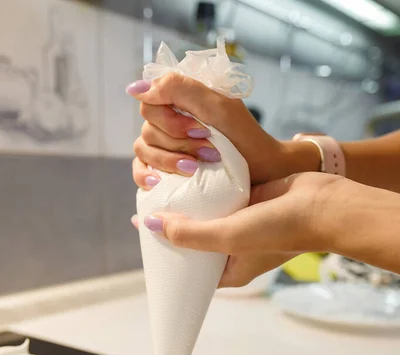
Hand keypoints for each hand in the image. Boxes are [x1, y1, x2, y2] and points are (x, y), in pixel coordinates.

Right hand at [126, 73, 290, 186]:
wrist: (260, 169)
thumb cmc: (243, 135)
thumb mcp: (217, 105)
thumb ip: (179, 88)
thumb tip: (135, 88)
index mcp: (177, 99)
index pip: (149, 102)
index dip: (169, 119)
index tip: (200, 129)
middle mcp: (166, 120)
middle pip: (147, 128)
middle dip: (178, 142)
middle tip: (208, 150)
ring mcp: (163, 146)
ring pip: (143, 149)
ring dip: (169, 160)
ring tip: (195, 168)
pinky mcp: (163, 169)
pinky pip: (140, 170)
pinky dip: (146, 176)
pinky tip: (159, 182)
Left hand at [132, 172, 341, 286]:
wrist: (323, 203)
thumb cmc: (279, 230)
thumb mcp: (228, 238)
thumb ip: (190, 234)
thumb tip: (150, 224)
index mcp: (229, 270)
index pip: (189, 270)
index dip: (167, 256)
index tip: (145, 238)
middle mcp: (233, 249)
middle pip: (194, 241)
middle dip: (173, 227)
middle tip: (148, 210)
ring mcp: (241, 224)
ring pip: (205, 216)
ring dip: (187, 205)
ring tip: (161, 191)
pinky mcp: (248, 201)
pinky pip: (219, 196)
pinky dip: (204, 188)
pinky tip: (185, 175)